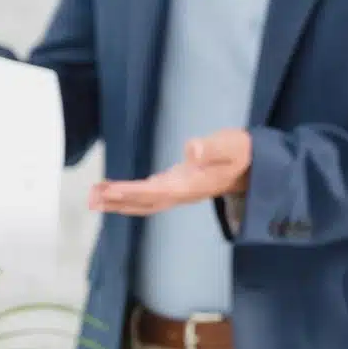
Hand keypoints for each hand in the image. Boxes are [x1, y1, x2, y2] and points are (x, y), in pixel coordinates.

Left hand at [89, 129, 250, 214]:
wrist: (255, 165)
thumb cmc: (242, 152)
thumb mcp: (229, 145)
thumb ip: (211, 148)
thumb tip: (191, 150)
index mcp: (193, 185)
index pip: (159, 191)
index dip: (134, 192)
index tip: (111, 191)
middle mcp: (184, 193)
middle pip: (148, 202)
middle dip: (120, 202)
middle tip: (92, 199)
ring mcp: (181, 192)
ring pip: (148, 202)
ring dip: (122, 203)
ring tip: (95, 198)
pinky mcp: (179, 186)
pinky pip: (152, 196)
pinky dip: (132, 196)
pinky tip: (117, 192)